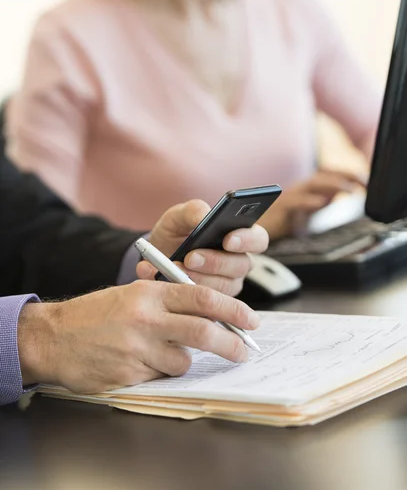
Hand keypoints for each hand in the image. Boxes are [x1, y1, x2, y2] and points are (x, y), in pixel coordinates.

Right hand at [18, 281, 259, 393]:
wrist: (54, 337)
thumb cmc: (96, 314)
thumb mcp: (132, 294)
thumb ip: (168, 302)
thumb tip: (209, 316)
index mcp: (149, 292)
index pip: (202, 297)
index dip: (233, 309)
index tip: (251, 320)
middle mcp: (146, 318)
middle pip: (204, 331)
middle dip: (231, 343)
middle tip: (244, 351)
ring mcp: (137, 348)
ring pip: (183, 361)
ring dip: (181, 361)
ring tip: (159, 352)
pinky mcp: (129, 375)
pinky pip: (159, 377)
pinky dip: (158, 373)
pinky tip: (138, 363)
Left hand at [137, 199, 268, 295]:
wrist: (156, 257)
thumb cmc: (174, 233)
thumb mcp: (178, 217)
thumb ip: (192, 211)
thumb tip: (203, 216)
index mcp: (239, 236)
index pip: (258, 239)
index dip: (247, 240)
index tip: (227, 239)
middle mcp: (238, 262)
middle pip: (241, 265)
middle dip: (215, 262)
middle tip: (191, 257)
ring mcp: (227, 283)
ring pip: (224, 286)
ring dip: (199, 278)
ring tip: (175, 268)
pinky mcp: (213, 302)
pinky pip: (208, 302)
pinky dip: (186, 290)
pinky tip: (167, 278)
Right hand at [259, 169, 365, 240]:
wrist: (250, 234)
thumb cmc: (274, 223)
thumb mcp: (302, 213)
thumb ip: (316, 203)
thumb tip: (334, 196)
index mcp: (303, 190)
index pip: (326, 175)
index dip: (345, 173)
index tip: (364, 180)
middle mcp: (296, 190)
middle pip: (322, 174)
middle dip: (344, 174)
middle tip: (363, 181)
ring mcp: (287, 198)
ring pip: (311, 184)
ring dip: (332, 183)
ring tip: (349, 187)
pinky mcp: (278, 209)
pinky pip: (295, 202)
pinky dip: (309, 201)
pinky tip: (322, 203)